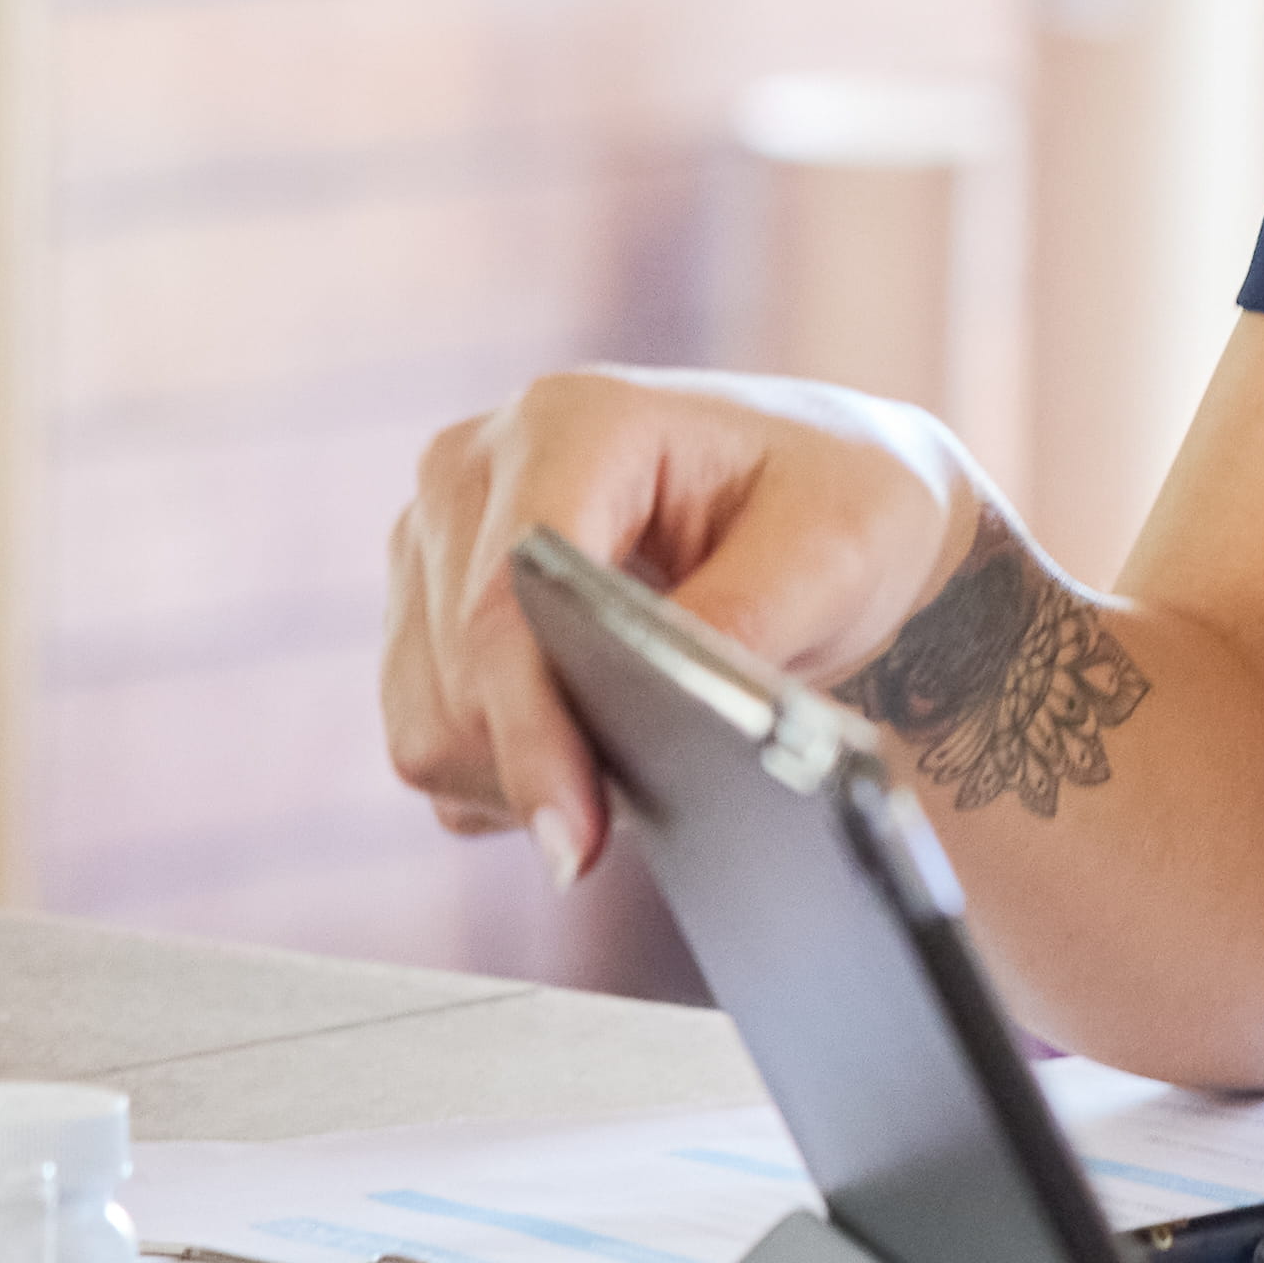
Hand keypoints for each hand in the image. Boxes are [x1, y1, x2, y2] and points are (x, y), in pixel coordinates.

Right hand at [376, 364, 981, 873]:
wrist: (826, 505)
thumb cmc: (842, 509)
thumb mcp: (838, 553)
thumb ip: (737, 623)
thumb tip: (651, 708)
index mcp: (573, 422)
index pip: (506, 600)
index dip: (533, 728)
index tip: (575, 840)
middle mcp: (474, 467)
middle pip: (455, 672)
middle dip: (538, 764)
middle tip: (634, 819)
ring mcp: (435, 539)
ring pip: (425, 718)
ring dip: (517, 776)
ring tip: (629, 771)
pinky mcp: (421, 608)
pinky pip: (426, 737)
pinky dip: (500, 777)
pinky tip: (588, 756)